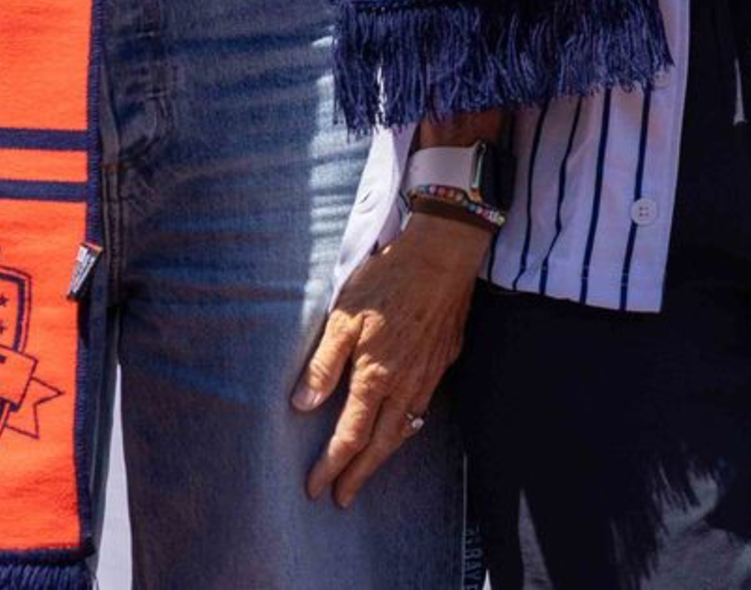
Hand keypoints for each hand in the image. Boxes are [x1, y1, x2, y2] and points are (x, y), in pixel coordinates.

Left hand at [295, 210, 484, 507]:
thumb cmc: (388, 279)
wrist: (443, 253)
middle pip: (382, 444)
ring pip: (408, 426)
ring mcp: (431, 372)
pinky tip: (404, 420)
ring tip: (370, 468)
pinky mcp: (447, 356)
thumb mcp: (343, 317)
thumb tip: (303, 404)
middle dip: (361, 474)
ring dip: (386, 453)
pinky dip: (411, 422)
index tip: (316, 489)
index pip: (350, 436)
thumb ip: (323, 363)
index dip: (332, 466)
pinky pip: (426, 402)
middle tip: (344, 498)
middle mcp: (406, 383)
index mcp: (376, 376)